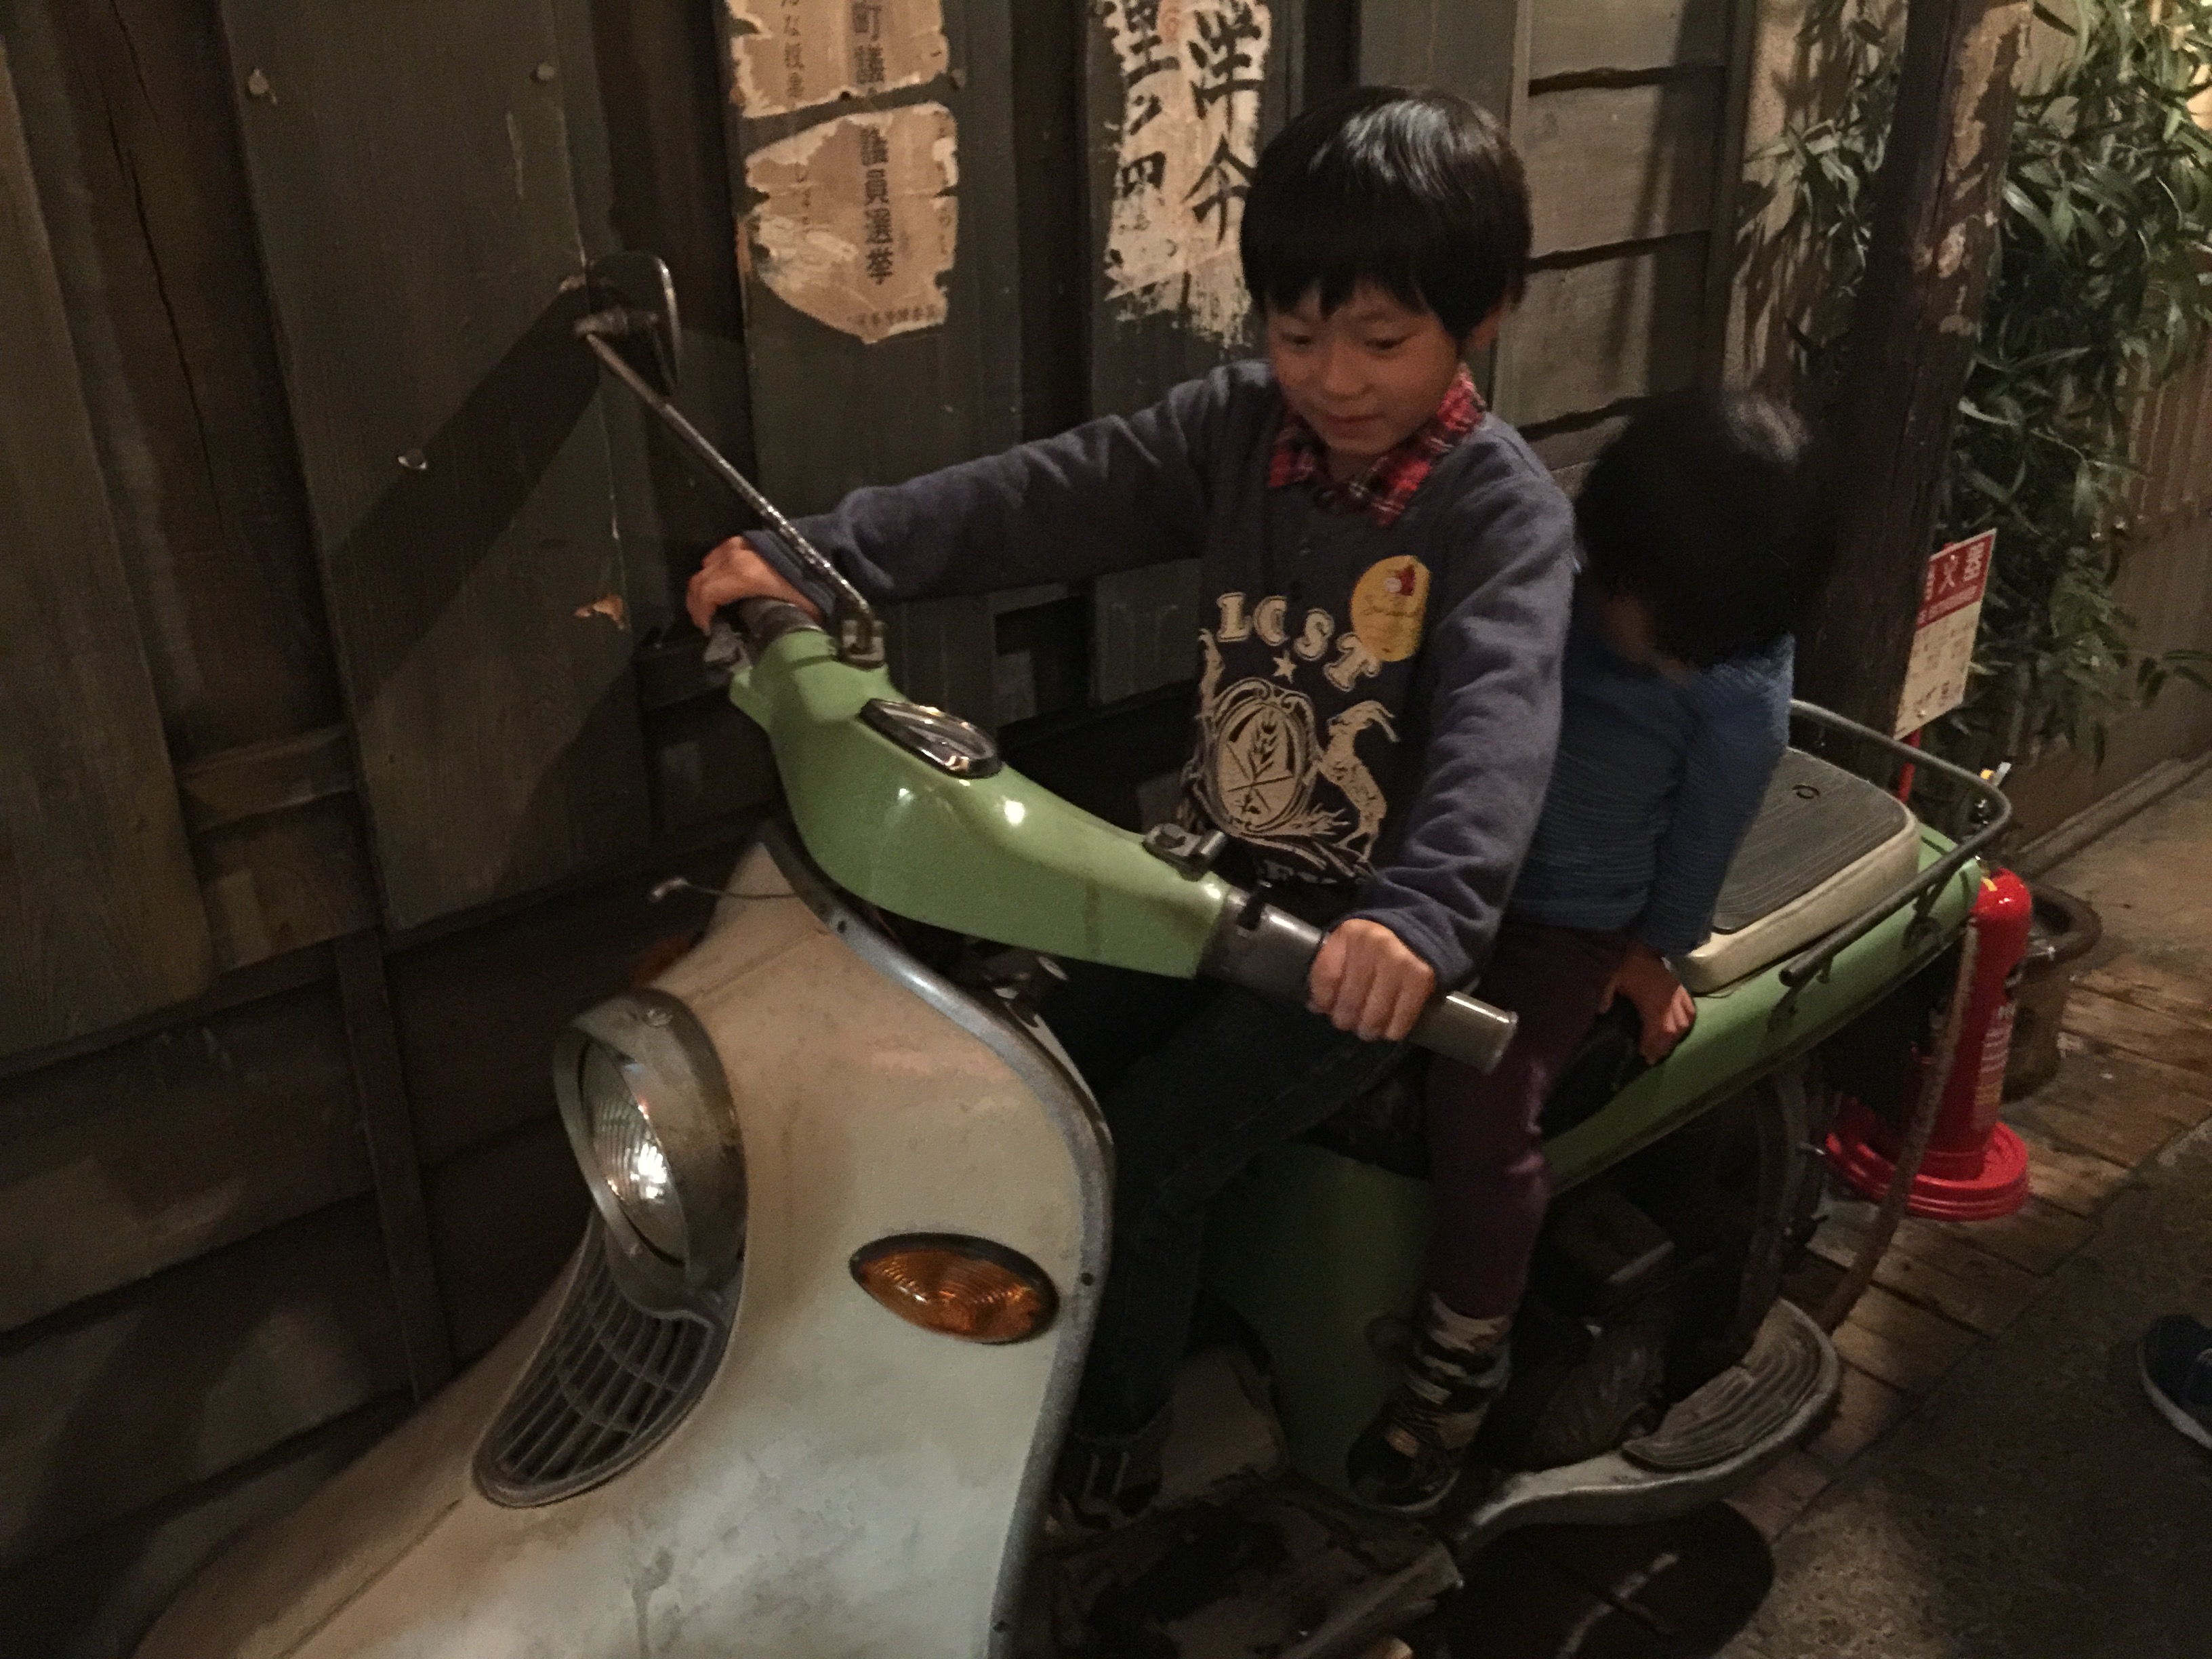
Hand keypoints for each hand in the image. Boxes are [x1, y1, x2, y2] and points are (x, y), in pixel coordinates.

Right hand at [685, 536, 821, 633]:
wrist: (825, 548)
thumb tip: (763, 644)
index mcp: (744, 575)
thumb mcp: (797, 611)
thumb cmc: (812, 583)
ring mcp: (736, 544)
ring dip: (704, 587)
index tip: (708, 630)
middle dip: (697, 604)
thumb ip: (773, 625)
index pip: (706, 594)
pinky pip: (717, 556)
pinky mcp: (742, 539)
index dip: (701, 614)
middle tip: (705, 622)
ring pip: (706, 567)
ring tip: (712, 606)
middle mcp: (734, 557)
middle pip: (700, 581)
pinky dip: (714, 572)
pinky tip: (723, 585)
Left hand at [1308, 919, 1436, 1042]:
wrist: (1421, 931)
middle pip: (1349, 1000)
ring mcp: (1399, 962)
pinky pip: (1401, 1018)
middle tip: (1349, 1023)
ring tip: (1367, 1030)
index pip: (1327, 976)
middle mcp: (1374, 946)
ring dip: (1368, 1029)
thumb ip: (1332, 968)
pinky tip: (1388, 1030)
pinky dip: (1393, 1031)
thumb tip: (1317, 1006)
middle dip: (1345, 1020)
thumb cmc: (1376, 943)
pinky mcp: (1421, 978)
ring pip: (1374, 1014)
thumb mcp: (1349, 943)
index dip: (1322, 1000)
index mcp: (1350, 934)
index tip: (1325, 1009)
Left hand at [1602, 942, 1695, 1063]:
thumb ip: (1607, 995)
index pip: (1655, 1030)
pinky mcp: (1682, 991)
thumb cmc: (1629, 966)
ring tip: (1665, 1047)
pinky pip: (1691, 1010)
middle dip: (1663, 1047)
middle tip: (1654, 1057)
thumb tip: (1601, 1011)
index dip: (1651, 1045)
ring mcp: (1677, 997)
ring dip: (1675, 1038)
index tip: (1644, 1055)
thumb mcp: (1613, 979)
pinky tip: (1681, 1030)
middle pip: (1671, 1031)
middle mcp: (1668, 1003)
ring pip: (1683, 1024)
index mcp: (1652, 1003)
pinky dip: (1687, 1023)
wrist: (1645, 949)